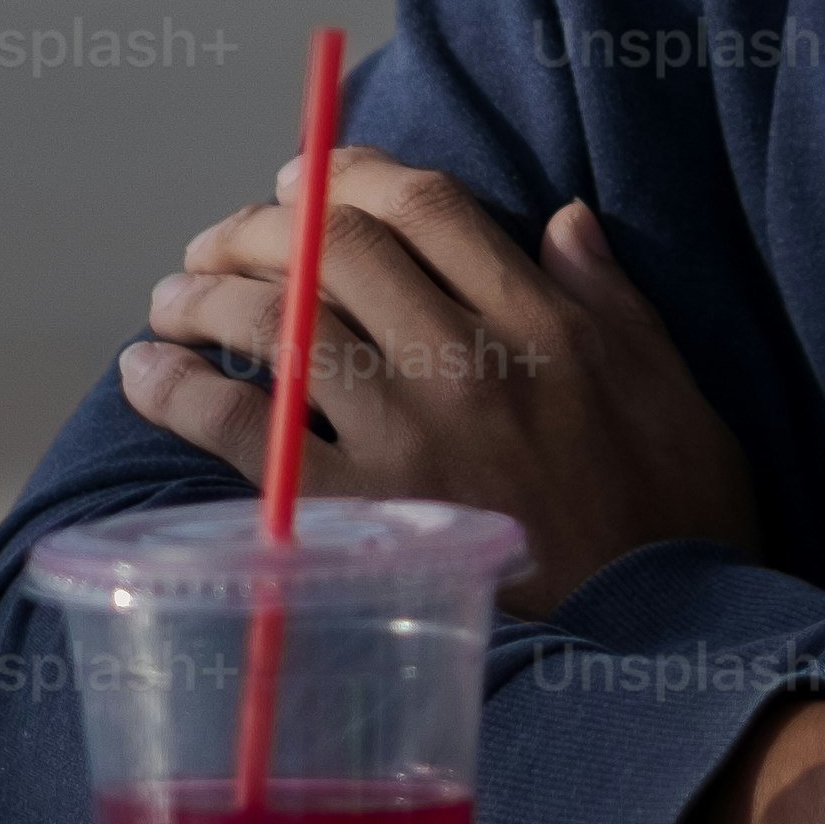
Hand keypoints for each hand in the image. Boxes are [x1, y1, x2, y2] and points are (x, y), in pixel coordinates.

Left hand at [121, 144, 762, 615]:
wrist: (662, 650)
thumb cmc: (678, 526)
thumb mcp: (677, 392)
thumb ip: (615, 299)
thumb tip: (564, 218)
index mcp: (547, 321)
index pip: (429, 206)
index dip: (349, 174)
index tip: (301, 177)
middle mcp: (470, 361)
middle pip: (335, 248)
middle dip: (257, 226)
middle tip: (218, 240)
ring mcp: (413, 435)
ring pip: (281, 324)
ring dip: (207, 296)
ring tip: (171, 301)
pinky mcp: (365, 513)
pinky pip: (248, 434)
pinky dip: (182, 392)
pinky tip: (145, 373)